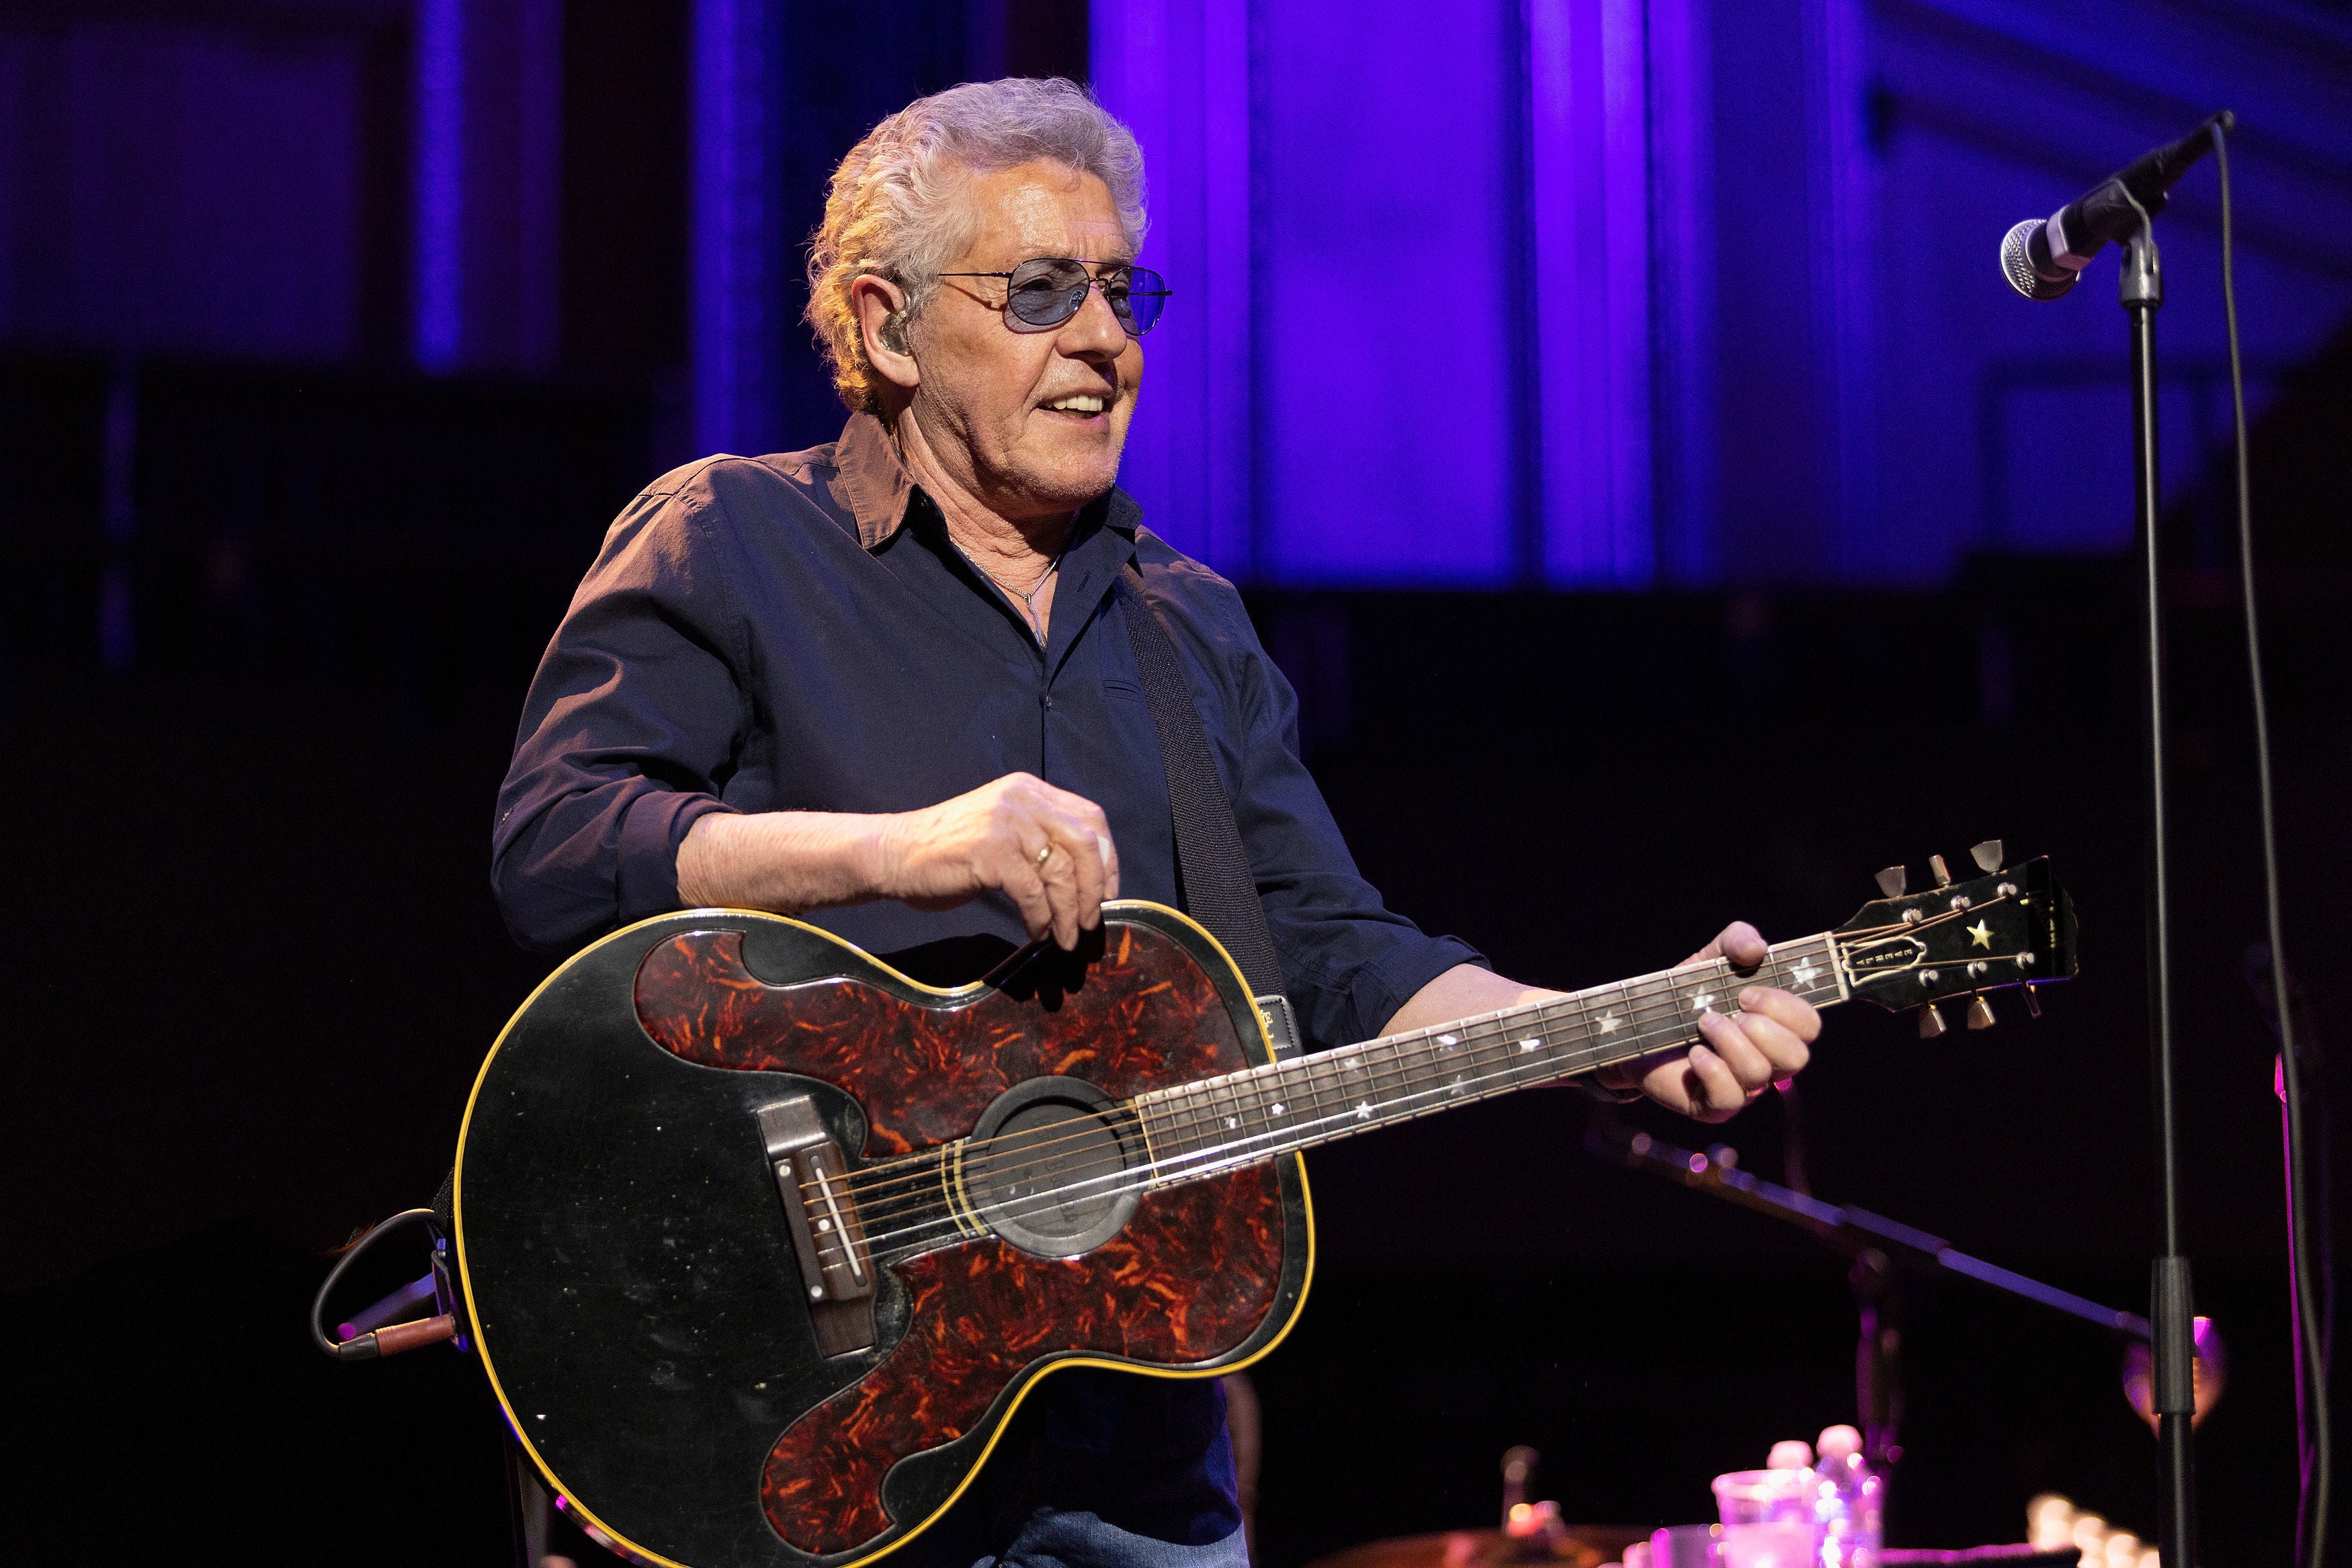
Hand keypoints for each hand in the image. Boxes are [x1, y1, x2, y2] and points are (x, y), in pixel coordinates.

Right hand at [876, 772, 1119, 949]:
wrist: (893, 853)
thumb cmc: (948, 850)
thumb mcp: (1002, 830)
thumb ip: (1040, 839)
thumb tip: (1086, 881)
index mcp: (1030, 790)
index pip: (1091, 817)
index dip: (1109, 857)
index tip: (1110, 891)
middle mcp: (1023, 799)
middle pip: (1085, 844)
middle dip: (1096, 888)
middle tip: (1093, 920)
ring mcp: (1006, 823)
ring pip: (1061, 873)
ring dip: (1070, 912)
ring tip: (1066, 937)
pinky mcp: (991, 852)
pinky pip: (1033, 893)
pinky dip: (1041, 919)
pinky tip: (1037, 933)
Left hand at [1594, 921, 1817, 1121]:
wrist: (1637, 1025)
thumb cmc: (1686, 994)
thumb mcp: (1712, 958)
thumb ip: (1738, 940)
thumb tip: (1757, 949)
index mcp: (1777, 1026)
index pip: (1809, 1025)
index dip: (1785, 1008)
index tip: (1746, 993)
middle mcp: (1768, 1060)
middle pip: (1796, 1057)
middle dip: (1762, 1029)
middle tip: (1731, 1011)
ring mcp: (1744, 1087)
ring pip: (1758, 1073)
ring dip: (1729, 1041)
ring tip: (1703, 1024)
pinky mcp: (1714, 1106)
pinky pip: (1728, 1096)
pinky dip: (1711, 1069)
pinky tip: (1694, 1053)